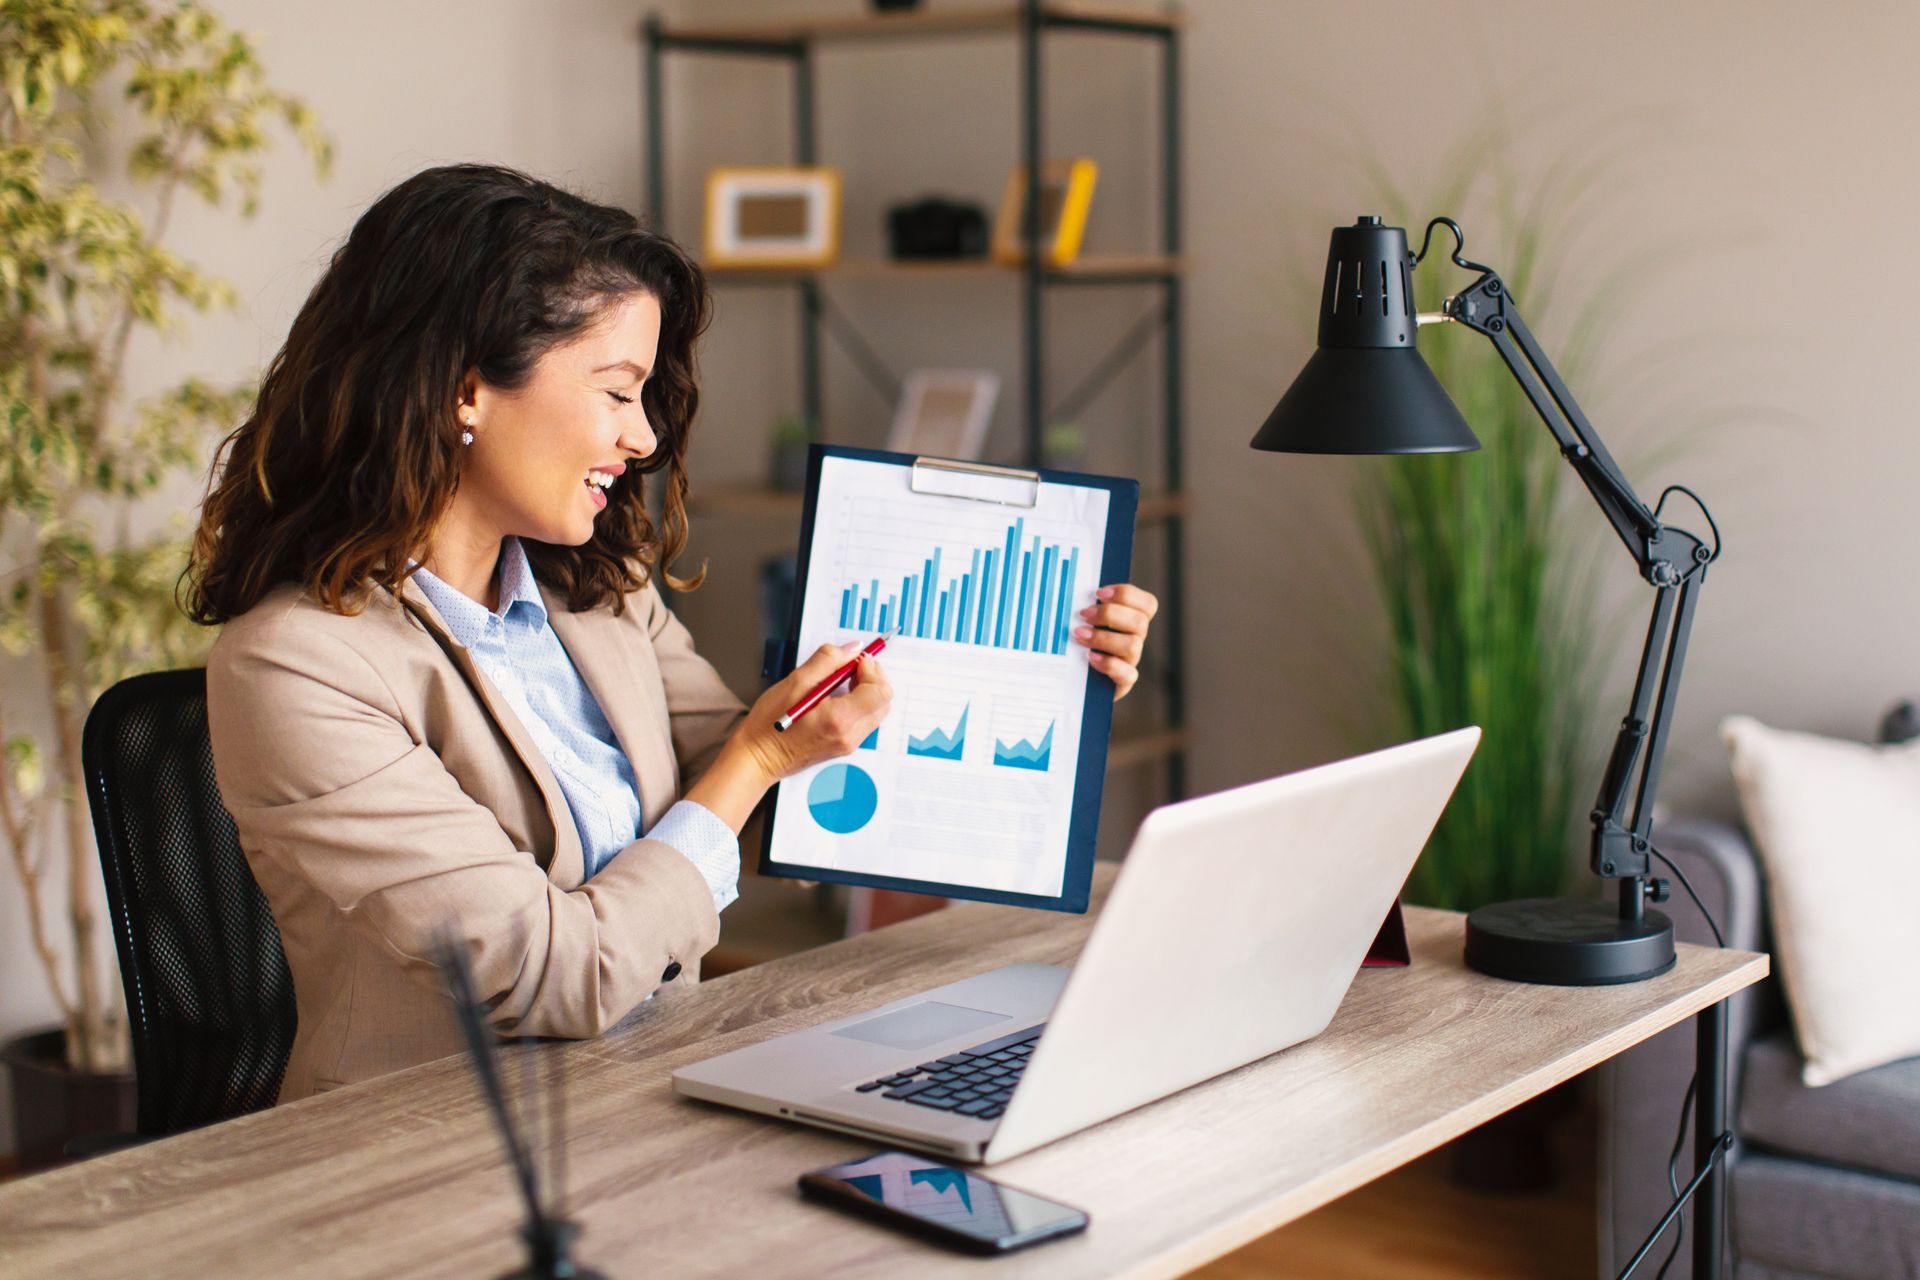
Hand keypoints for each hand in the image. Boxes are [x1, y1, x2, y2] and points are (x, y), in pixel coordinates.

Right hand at [683, 643, 891, 831]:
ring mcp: (849, 744)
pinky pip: (865, 720)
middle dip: (873, 678)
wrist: (758, 759)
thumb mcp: (794, 682)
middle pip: (883, 701)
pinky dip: (860, 703)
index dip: (871, 669)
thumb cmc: (769, 724)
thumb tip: (853, 648)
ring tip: (841, 681)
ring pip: (877, 711)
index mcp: (839, 719)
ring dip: (867, 690)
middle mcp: (850, 735)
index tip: (854, 660)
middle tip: (850, 667)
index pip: (879, 691)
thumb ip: (827, 660)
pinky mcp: (844, 747)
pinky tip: (837, 697)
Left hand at [1071, 583, 1155, 700]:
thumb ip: (1085, 606)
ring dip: (1103, 637)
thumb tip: (1074, 591)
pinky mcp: (1123, 682)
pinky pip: (1128, 674)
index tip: (1099, 593)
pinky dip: (1108, 664)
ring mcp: (1130, 662)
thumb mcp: (1080, 621)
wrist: (1070, 679)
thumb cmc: (1074, 643)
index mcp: (1130, 620)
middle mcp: (1135, 639)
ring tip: (1079, 635)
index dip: (1126, 595)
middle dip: (1110, 614)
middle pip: (1140, 622)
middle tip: (1083, 615)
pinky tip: (1089, 657)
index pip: (1147, 604)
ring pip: (1133, 645)